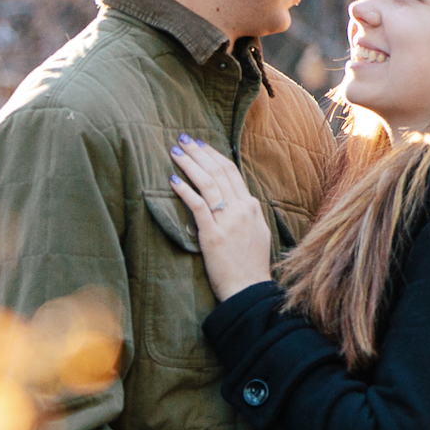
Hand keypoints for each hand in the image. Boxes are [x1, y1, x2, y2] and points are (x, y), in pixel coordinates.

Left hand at [168, 135, 272, 300]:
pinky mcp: (213, 235)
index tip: (200, 145)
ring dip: (189, 164)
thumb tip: (237, 201)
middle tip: (182, 139)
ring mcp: (228, 221)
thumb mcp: (257, 233)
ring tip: (175, 152)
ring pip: (207, 183)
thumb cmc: (250, 266)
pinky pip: (198, 205)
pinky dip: (185, 190)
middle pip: (218, 171)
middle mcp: (241, 209)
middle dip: (199, 152)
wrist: (249, 290)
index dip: (213, 155)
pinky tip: (173, 180)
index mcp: (250, 206)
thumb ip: (246, 215)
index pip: (231, 171)